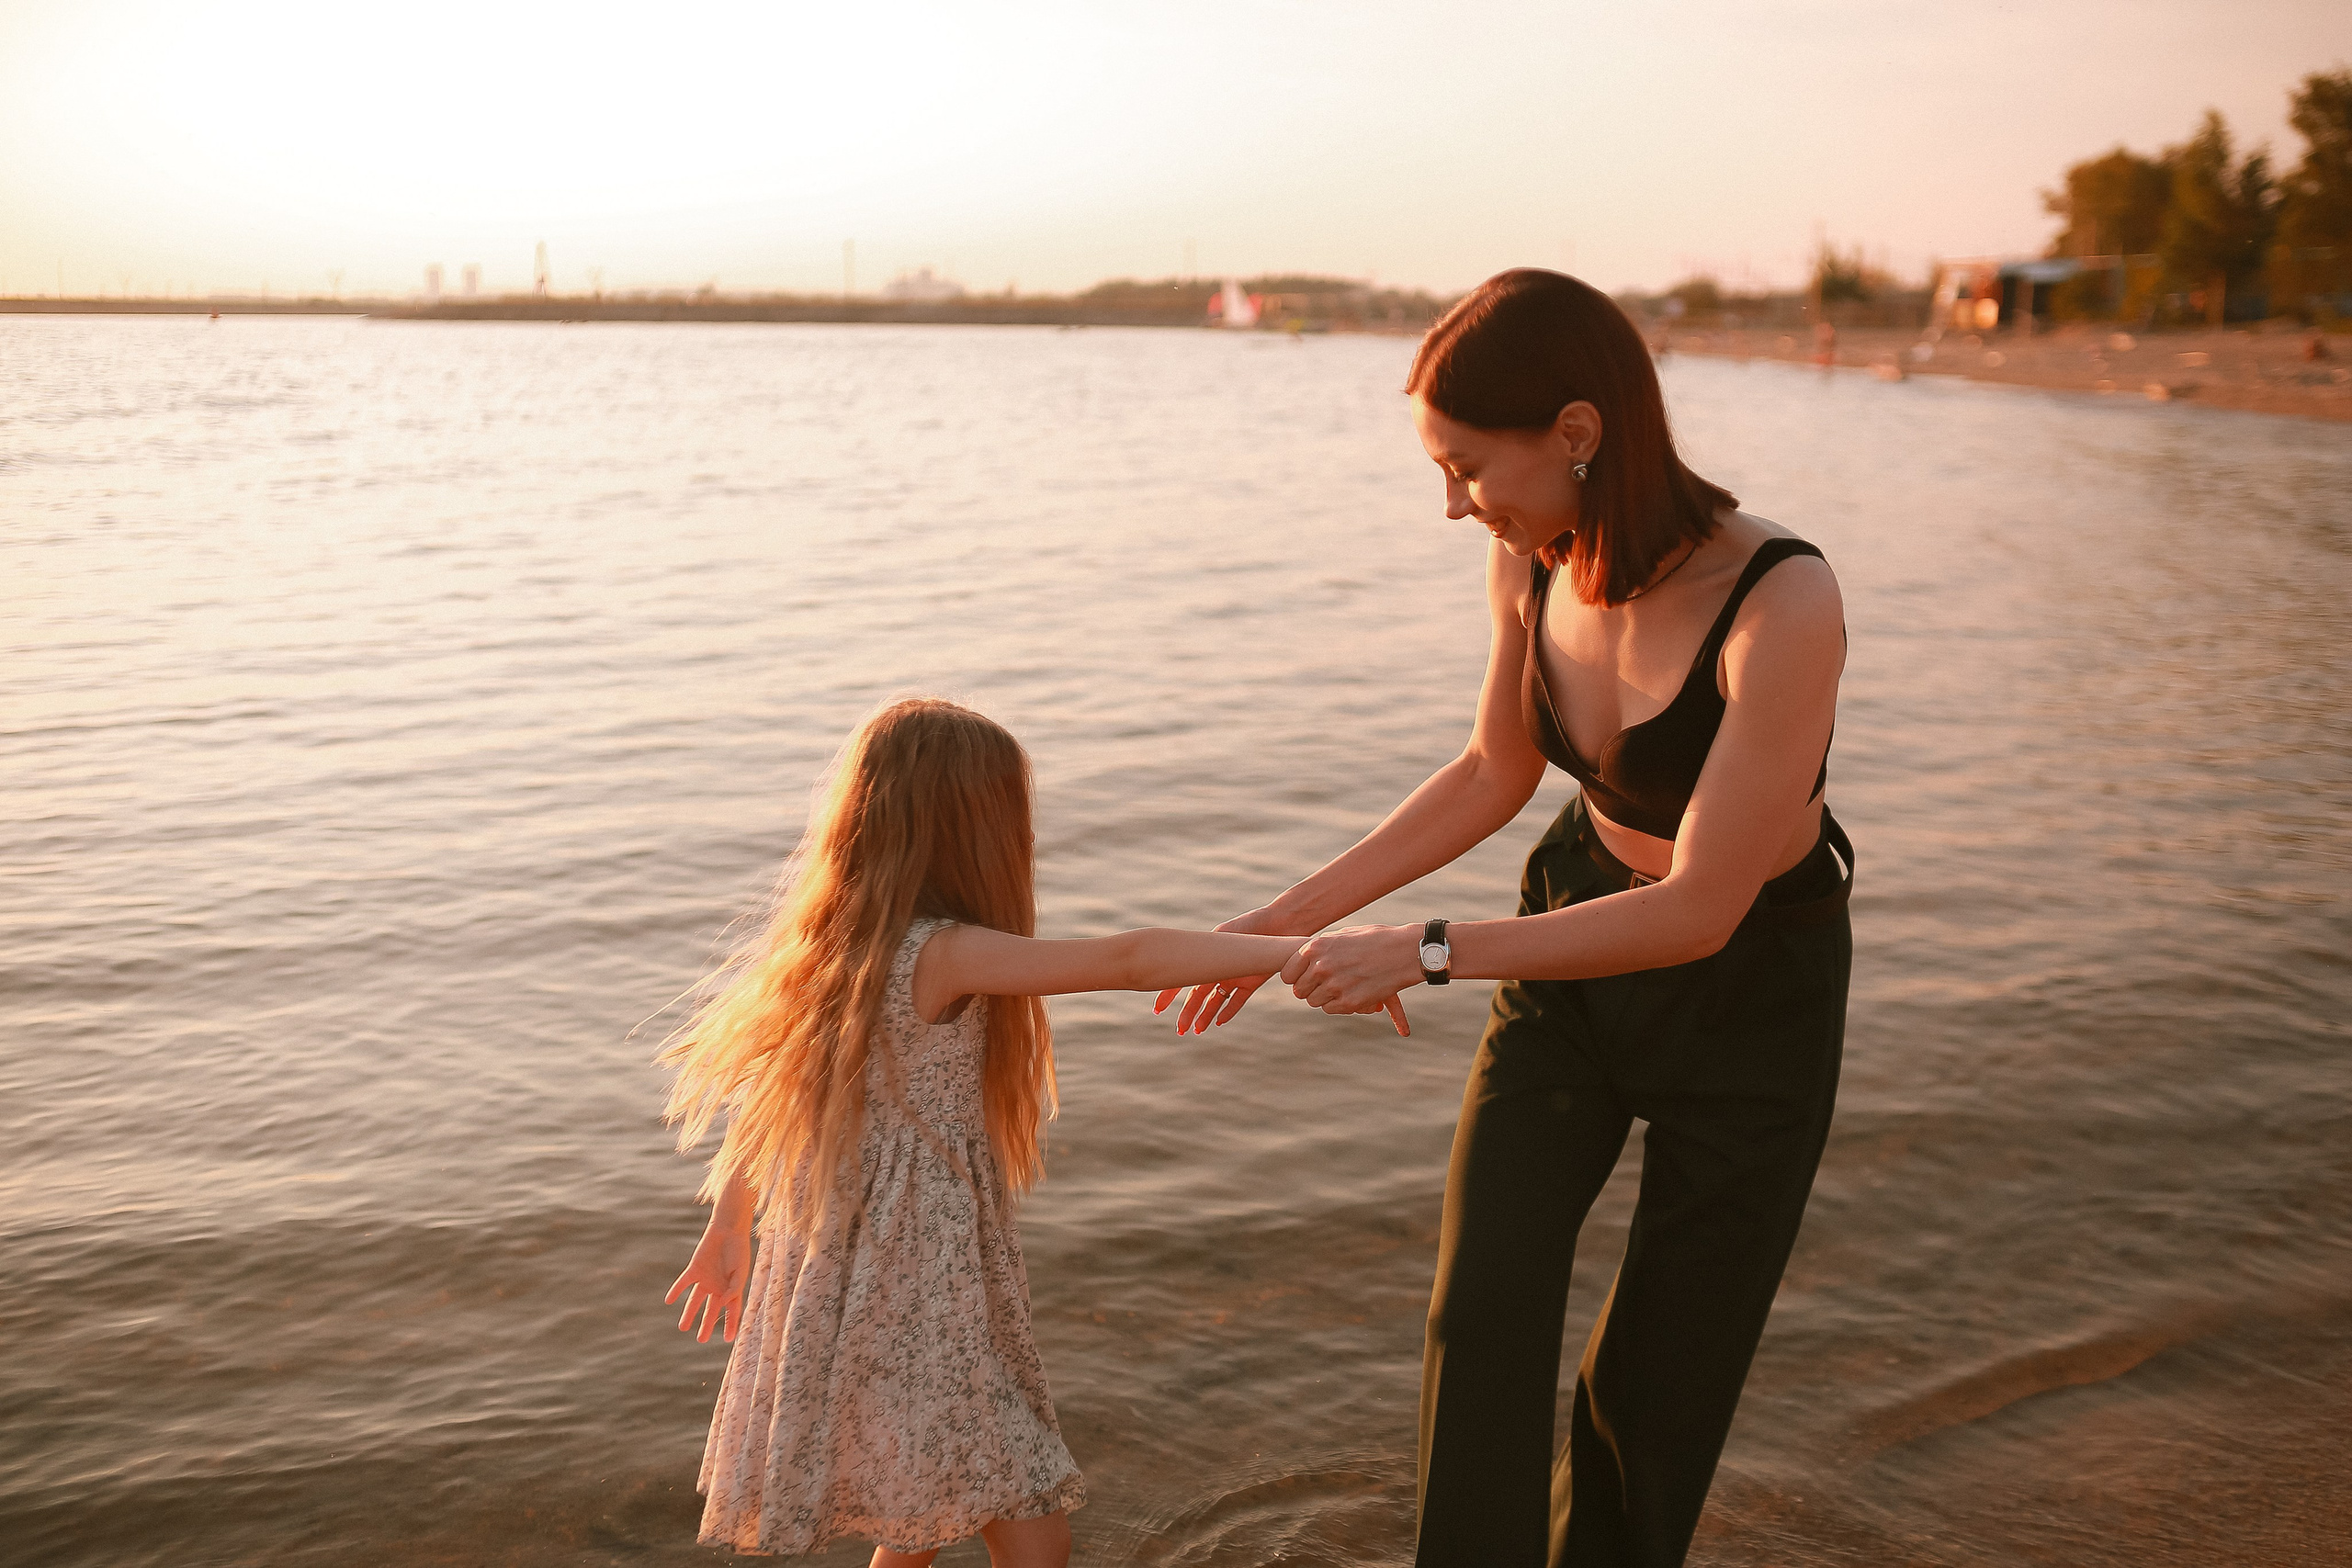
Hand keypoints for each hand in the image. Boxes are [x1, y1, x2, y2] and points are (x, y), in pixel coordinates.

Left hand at [666, 1213, 751, 1343]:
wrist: (728, 1229)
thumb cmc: (738, 1250)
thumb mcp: (740, 1271)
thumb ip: (733, 1287)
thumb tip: (723, 1303)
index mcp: (732, 1288)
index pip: (732, 1311)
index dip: (731, 1325)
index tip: (729, 1340)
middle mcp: (717, 1287)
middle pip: (711, 1310)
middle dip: (706, 1325)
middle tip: (701, 1339)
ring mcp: (705, 1279)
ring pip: (695, 1300)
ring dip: (689, 1313)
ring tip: (682, 1328)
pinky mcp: (694, 1269)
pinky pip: (683, 1283)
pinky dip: (676, 1291)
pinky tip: (669, 1300)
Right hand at [1153, 905, 1311, 1034]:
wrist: (1279, 923)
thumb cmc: (1250, 924)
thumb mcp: (1224, 935)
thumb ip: (1209, 952)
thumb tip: (1190, 969)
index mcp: (1206, 955)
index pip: (1183, 978)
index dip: (1168, 994)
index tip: (1157, 1009)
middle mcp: (1217, 968)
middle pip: (1198, 995)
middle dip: (1188, 1013)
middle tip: (1180, 1030)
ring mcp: (1233, 976)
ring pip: (1216, 1001)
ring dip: (1206, 1015)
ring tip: (1197, 1031)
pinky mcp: (1251, 982)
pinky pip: (1237, 1000)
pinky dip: (1229, 1011)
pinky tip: (1219, 1022)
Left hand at [1281, 924, 1422, 1032]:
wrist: (1404, 952)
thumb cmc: (1376, 940)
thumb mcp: (1343, 935)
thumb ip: (1322, 947)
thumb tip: (1306, 958)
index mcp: (1315, 948)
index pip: (1287, 974)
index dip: (1295, 978)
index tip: (1306, 979)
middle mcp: (1321, 967)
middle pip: (1299, 990)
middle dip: (1310, 989)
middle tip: (1324, 986)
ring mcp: (1334, 986)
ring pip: (1314, 1001)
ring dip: (1325, 998)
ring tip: (1340, 988)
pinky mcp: (1349, 1002)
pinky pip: (1330, 1009)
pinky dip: (1338, 1005)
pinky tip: (1350, 994)